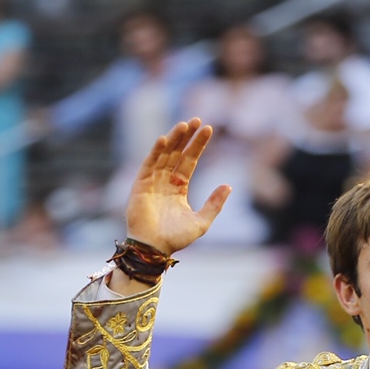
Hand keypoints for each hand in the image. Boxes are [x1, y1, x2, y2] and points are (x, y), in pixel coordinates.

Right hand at [125, 119, 230, 255]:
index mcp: (178, 188)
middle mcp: (165, 181)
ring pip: (164, 155)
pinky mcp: (140, 185)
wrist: (155, 249)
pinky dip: (156, 151)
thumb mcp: (202, 221)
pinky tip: (165, 139)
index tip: (208, 129)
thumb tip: (228, 185)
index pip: (189, 161)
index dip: (198, 145)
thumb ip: (214, 204)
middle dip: (187, 137)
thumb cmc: (176, 238)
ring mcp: (152, 181)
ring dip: (174, 139)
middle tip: (198, 119)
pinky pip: (148, 164)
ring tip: (185, 125)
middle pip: (177, 153)